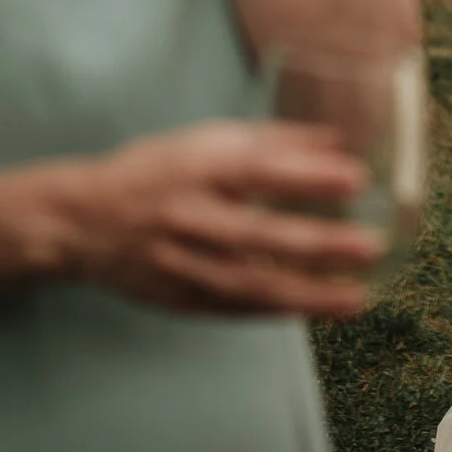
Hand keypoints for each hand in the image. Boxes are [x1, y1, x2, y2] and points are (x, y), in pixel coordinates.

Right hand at [64, 120, 380, 318]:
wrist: (81, 220)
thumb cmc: (154, 170)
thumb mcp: (205, 140)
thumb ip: (271, 140)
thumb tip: (336, 140)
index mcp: (195, 167)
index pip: (257, 170)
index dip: (306, 175)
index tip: (355, 178)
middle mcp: (187, 216)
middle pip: (255, 234)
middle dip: (315, 244)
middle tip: (370, 246)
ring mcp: (179, 263)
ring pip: (245, 286)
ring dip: (304, 295)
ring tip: (355, 299)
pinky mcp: (176, 298)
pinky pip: (231, 309)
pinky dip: (274, 311)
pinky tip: (313, 309)